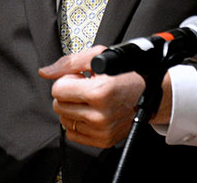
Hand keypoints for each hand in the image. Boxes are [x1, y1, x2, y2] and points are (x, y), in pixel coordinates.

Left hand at [39, 46, 172, 147]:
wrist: (150, 92)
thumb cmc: (126, 72)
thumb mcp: (98, 56)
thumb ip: (69, 62)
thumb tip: (45, 72)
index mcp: (99, 92)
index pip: (57, 90)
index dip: (67, 80)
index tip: (79, 77)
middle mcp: (100, 114)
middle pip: (58, 105)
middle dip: (68, 94)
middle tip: (85, 87)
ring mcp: (101, 130)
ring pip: (64, 120)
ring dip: (73, 108)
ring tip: (91, 99)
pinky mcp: (103, 140)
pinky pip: (72, 134)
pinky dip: (78, 122)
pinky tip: (92, 111)